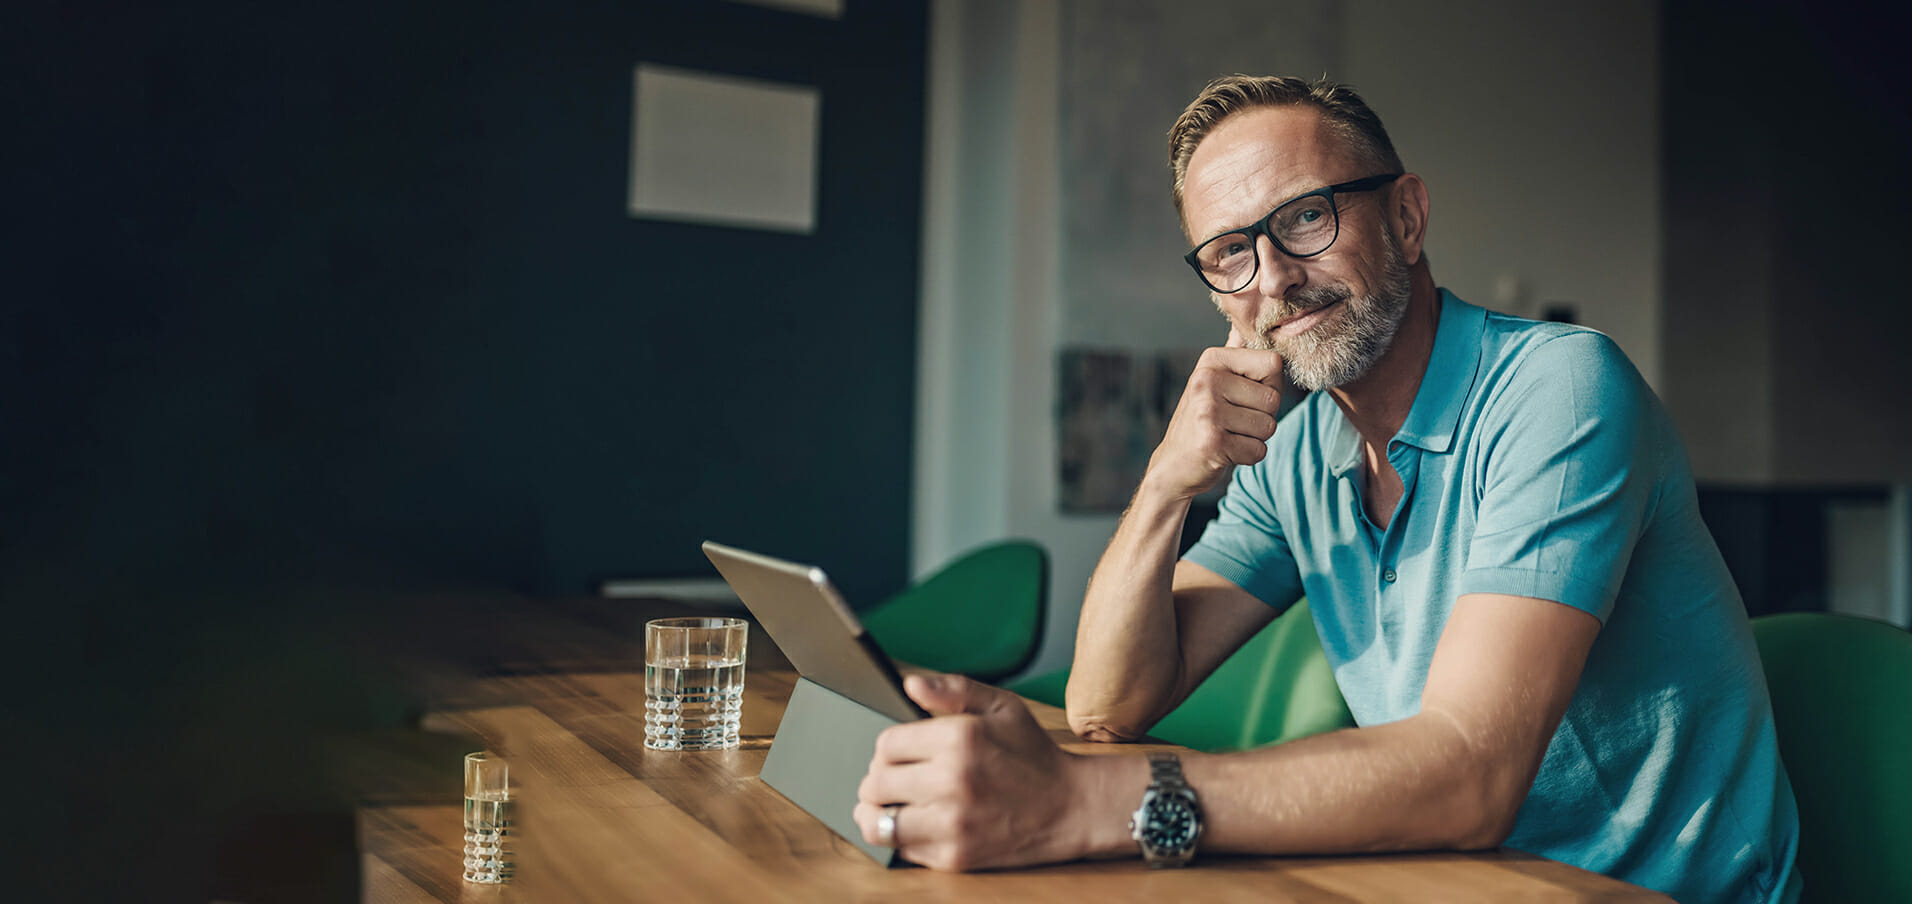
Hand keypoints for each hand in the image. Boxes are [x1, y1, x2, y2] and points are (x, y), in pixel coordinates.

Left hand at [854, 673, 1086, 870]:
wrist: (1073, 806)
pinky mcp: (956, 857)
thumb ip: (953, 689)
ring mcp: (952, 823)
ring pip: (878, 822)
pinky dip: (902, 839)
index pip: (886, 744)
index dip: (889, 748)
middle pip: (875, 783)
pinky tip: (916, 825)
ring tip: (888, 806)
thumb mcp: (1002, 706)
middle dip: (879, 779)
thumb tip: (910, 683)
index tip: (901, 754)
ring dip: (876, 813)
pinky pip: (902, 850)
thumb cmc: (1034, 754)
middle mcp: (952, 781)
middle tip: (895, 780)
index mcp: (960, 738)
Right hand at [1143, 328, 1284, 500]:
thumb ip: (1233, 354)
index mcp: (1212, 360)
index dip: (1268, 385)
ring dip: (1254, 438)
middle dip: (1262, 417)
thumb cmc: (1202, 421)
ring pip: (1268, 427)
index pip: (1273, 363)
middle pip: (1274, 399)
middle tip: (1232, 421)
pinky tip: (1224, 451)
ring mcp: (1208, 410)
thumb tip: (1244, 324)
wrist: (1173, 465)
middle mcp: (1207, 380)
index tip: (1243, 395)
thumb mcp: (1213, 381)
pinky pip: (1258, 451)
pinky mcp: (1212, 441)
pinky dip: (1246, 456)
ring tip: (1227, 435)